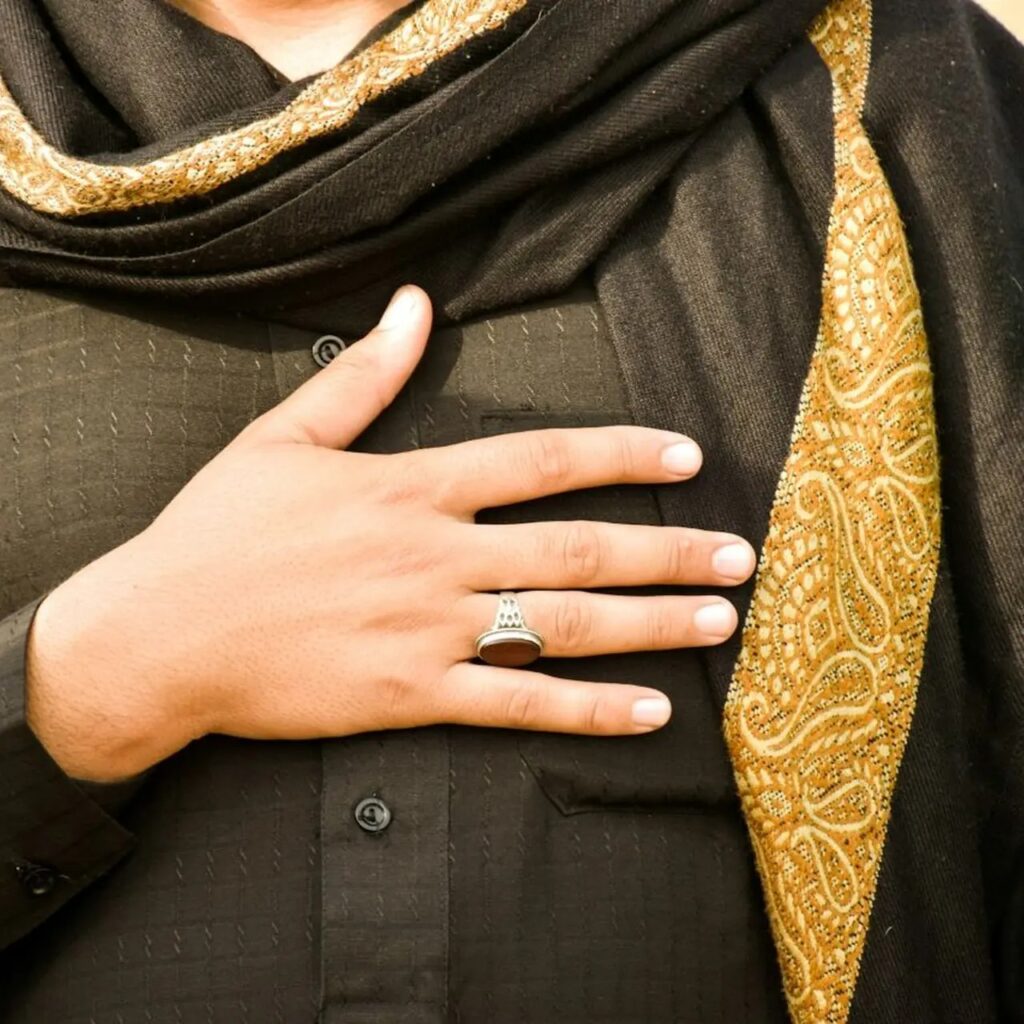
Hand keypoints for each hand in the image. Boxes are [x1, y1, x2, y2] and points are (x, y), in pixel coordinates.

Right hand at [24, 286, 755, 782]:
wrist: (163, 634)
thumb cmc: (219, 533)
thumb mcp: (283, 437)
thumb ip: (363, 375)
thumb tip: (414, 305)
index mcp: (411, 486)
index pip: (541, 460)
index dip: (621, 452)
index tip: (685, 455)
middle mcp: (437, 555)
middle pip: (578, 545)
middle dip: (666, 549)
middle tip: (739, 555)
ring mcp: (430, 629)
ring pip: (564, 623)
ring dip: (650, 623)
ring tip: (718, 622)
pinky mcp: (412, 696)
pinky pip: (518, 704)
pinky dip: (587, 710)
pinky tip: (648, 712)